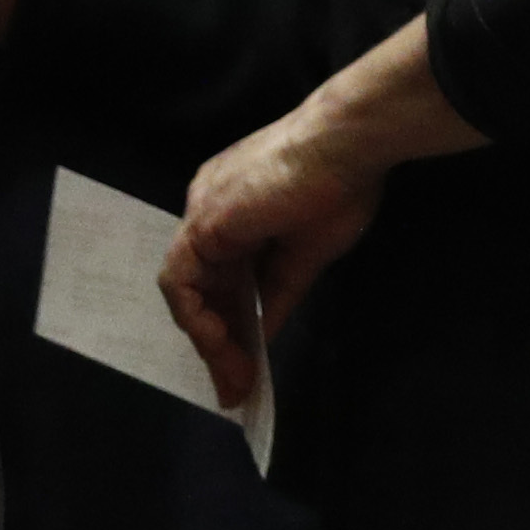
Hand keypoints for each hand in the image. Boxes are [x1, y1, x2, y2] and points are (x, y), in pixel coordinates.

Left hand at [165, 97, 393, 415]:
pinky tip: (222, 348)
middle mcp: (209, 208)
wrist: (347, 142)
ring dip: (209, 341)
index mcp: (235, 209)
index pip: (223, 277)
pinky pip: (182, 283)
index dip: (232, 321)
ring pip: (189, 290)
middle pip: (203, 287)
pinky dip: (199, 320)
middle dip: (219, 343)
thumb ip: (277, 296)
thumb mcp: (306, 255)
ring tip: (234, 380)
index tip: (249, 363)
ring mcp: (201, 213)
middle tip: (237, 387)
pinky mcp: (202, 224)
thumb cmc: (340, 187)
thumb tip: (261, 340)